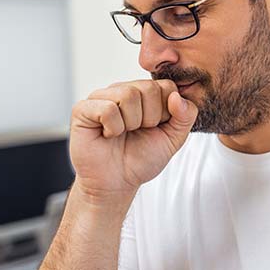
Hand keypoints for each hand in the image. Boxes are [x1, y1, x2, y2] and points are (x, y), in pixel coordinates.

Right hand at [69, 79, 197, 200]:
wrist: (116, 183)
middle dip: (149, 119)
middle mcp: (122, 89)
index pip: (167, 86)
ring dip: (131, 123)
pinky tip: (108, 135)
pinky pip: (108, 108)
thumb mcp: (173, 138)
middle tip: (137, 132)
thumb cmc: (142, 159)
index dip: (166, 113)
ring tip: (122, 133)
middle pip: (148, 88)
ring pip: (128, 95)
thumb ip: (186, 116)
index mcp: (144, 93)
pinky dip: (113, 128)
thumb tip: (177, 96)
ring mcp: (101, 97)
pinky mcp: (83, 109)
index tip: (155, 128)